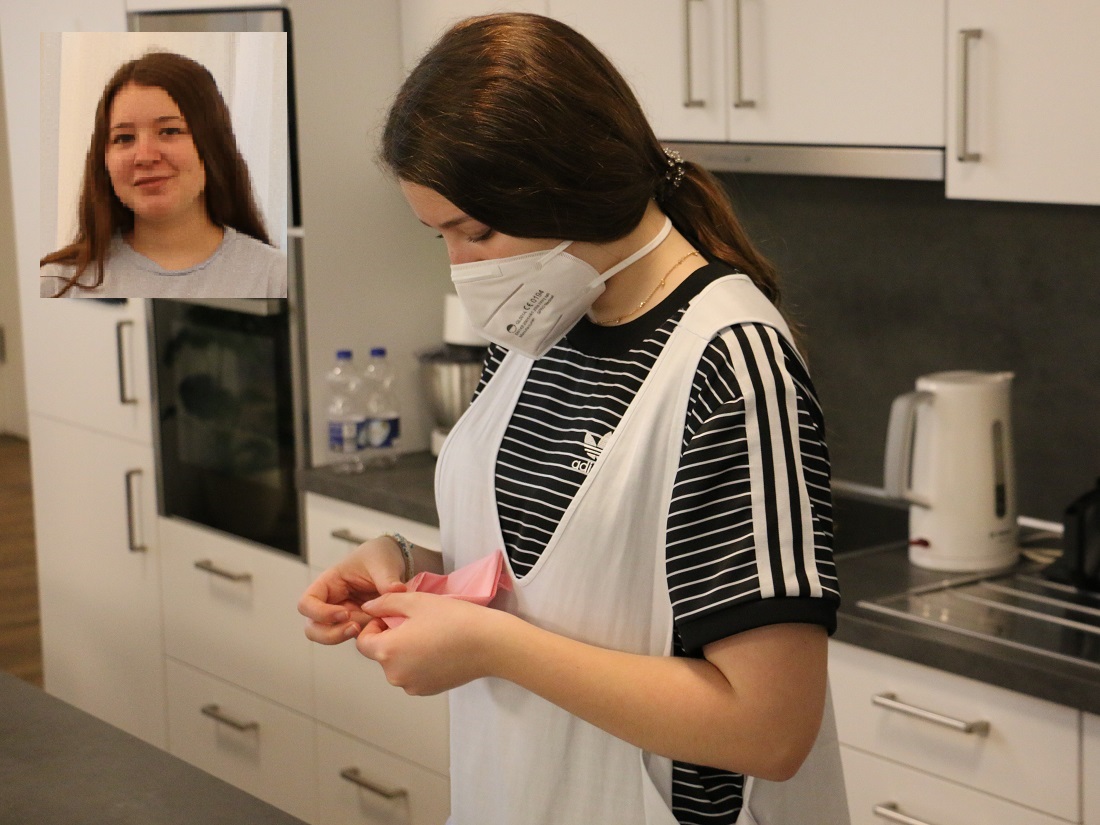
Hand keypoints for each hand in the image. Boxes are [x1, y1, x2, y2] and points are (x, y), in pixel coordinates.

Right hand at [298, 537, 407, 643]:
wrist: (395, 561)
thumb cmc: (380, 556)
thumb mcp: (383, 563)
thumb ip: (387, 579)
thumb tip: (397, 590)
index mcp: (328, 584)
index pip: (306, 604)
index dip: (319, 613)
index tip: (345, 613)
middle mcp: (331, 602)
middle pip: (313, 628)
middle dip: (331, 634)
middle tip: (356, 628)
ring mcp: (343, 616)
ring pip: (331, 636)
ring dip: (348, 636)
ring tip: (372, 626)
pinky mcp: (358, 624)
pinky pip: (354, 637)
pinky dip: (365, 637)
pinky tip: (381, 626)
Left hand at [355, 592, 506, 694]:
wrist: (489, 644)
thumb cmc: (454, 619)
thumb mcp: (416, 601)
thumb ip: (385, 602)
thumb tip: (368, 607)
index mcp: (388, 652)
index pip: (363, 642)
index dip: (375, 626)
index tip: (396, 616)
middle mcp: (394, 675)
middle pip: (380, 654)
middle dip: (391, 637)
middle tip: (417, 622)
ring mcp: (411, 686)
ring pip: (397, 665)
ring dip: (405, 650)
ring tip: (431, 635)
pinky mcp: (427, 691)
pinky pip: (413, 674)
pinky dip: (419, 663)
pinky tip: (440, 649)